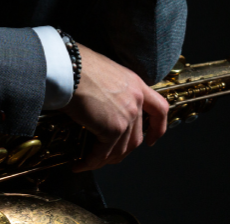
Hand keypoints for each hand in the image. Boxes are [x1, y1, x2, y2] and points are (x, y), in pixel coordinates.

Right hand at [63, 44, 168, 171]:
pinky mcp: (112, 129)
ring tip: (89, 160)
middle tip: (105, 155)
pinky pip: (102, 153)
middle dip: (121, 151)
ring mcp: (127, 116)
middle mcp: (136, 101)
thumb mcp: (107, 72)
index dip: (158, 128)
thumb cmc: (80, 65)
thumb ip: (115, 90)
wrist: (70, 67)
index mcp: (136, 84)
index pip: (159, 109)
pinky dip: (90, 162)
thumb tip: (104, 106)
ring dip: (104, 159)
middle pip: (136, 137)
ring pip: (120, 150)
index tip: (151, 140)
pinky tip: (79, 163)